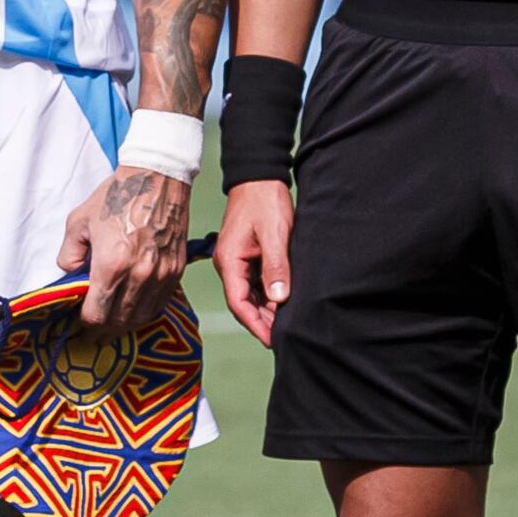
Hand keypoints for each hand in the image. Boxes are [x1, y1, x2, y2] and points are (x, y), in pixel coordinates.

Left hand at [60, 164, 191, 327]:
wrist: (157, 178)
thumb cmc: (116, 196)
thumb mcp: (78, 222)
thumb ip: (69, 255)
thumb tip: (72, 275)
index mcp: (111, 265)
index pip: (96, 314)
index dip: (84, 325)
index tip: (78, 326)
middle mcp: (139, 276)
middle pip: (119, 321)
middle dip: (103, 332)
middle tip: (92, 336)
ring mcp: (161, 275)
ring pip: (142, 317)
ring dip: (125, 325)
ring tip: (113, 327)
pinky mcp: (176, 270)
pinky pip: (160, 303)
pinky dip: (146, 312)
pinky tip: (135, 311)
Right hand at [215, 178, 294, 347]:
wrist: (259, 177)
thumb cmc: (265, 202)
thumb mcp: (274, 234)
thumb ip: (276, 266)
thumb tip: (278, 297)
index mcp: (230, 261)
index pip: (238, 303)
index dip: (255, 324)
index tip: (272, 340)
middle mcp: (230, 265)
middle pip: (244, 303)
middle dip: (263, 321)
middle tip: (285, 336)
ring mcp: (238, 261)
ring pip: (251, 294)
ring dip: (267, 309)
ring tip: (287, 324)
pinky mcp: (248, 256)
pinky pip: (256, 282)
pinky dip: (268, 294)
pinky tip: (284, 302)